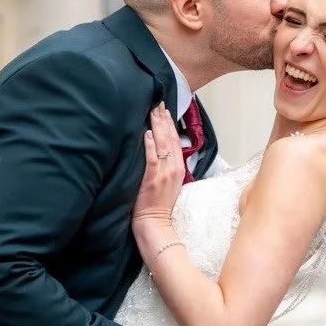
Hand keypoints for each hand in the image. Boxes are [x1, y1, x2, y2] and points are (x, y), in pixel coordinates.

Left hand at [132, 103, 184, 235]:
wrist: (155, 222)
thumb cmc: (159, 205)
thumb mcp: (171, 183)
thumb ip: (168, 167)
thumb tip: (162, 151)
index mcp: (179, 168)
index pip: (176, 141)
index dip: (171, 125)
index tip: (166, 111)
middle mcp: (173, 168)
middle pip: (170, 138)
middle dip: (164, 119)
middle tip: (158, 103)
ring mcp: (163, 172)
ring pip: (162, 144)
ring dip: (157, 126)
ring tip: (153, 111)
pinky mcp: (152, 178)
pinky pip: (152, 157)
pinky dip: (149, 144)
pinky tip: (146, 133)